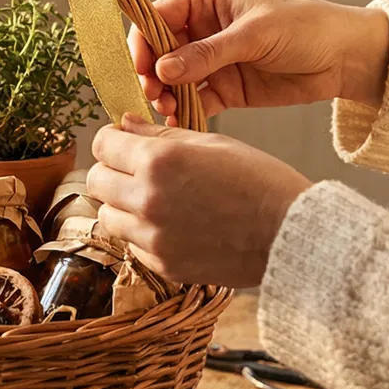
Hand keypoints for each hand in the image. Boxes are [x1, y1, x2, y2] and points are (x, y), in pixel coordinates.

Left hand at [88, 116, 311, 287]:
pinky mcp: (162, 264)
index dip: (113, 141)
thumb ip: (159, 135)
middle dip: (112, 171)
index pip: (102, 144)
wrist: (292, 235)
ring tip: (156, 200)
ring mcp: (152, 237)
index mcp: (158, 161)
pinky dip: (143, 234)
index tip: (124, 144)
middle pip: (96, 181)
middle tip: (136, 171)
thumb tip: (124, 125)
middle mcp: (147, 199)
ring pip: (107, 216)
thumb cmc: (259, 181)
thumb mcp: (212, 143)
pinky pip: (132, 244)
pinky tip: (174, 225)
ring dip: (122, 205)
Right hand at [130, 0, 388, 124]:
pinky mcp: (226, 90)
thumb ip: (207, 53)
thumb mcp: (254, 35)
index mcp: (206, 2)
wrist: (345, 58)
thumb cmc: (305, 27)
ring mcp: (213, 63)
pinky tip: (180, 122)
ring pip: (173, 80)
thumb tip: (162, 69)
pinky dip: (185, 112)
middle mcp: (203, 31)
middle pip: (159, 52)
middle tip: (152, 93)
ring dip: (165, 95)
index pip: (158, 17)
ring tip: (167, 109)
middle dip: (151, 73)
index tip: (141, 65)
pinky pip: (195, 102)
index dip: (144, 40)